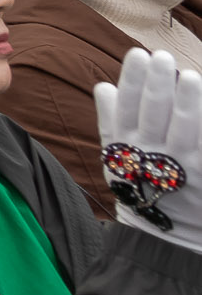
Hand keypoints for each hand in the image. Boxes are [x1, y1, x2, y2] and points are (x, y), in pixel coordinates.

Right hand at [96, 46, 201, 251]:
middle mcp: (151, 156)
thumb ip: (110, 121)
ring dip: (186, 102)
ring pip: (184, 129)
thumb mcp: (116, 159)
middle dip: (158, 84)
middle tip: (162, 57)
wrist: (164, 238)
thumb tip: (104, 86)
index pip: (126, 107)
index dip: (132, 81)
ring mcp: (180, 168)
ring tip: (190, 76)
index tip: (138, 55)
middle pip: (154, 114)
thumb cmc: (140, 191)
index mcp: (126, 148)